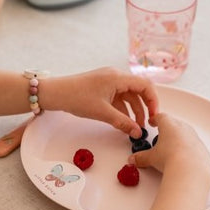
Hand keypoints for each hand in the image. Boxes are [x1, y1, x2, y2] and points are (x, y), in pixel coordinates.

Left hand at [39, 68, 157, 138]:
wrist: (55, 93)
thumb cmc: (77, 98)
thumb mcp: (102, 113)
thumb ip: (123, 123)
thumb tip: (138, 133)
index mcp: (118, 77)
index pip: (145, 85)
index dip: (153, 100)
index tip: (154, 116)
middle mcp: (116, 77)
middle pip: (138, 91)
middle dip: (143, 109)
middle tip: (145, 125)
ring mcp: (109, 82)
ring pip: (128, 97)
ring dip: (132, 111)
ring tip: (134, 128)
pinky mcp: (102, 88)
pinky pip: (118, 99)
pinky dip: (122, 110)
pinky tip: (122, 123)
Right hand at [129, 113, 209, 175]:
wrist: (190, 169)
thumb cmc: (171, 157)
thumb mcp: (151, 158)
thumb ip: (141, 157)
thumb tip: (134, 160)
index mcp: (169, 124)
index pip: (160, 117)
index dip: (154, 119)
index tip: (152, 122)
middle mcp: (183, 128)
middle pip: (174, 124)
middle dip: (167, 130)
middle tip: (160, 138)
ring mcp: (194, 138)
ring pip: (185, 135)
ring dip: (178, 140)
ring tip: (170, 151)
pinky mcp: (202, 149)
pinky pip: (193, 147)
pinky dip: (188, 150)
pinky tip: (182, 159)